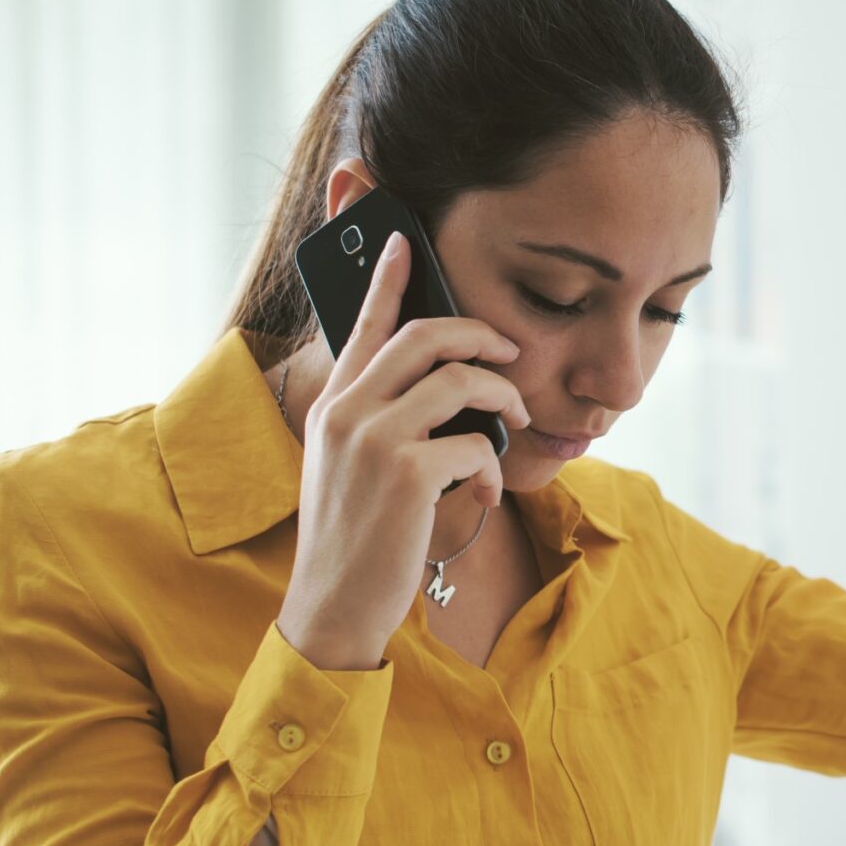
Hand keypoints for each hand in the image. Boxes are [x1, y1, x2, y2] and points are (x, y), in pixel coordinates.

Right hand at [274, 231, 532, 670]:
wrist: (334, 606)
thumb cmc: (355, 539)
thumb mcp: (351, 468)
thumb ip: (380, 422)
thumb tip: (443, 389)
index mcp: (332, 406)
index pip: (361, 326)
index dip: (387, 279)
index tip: (405, 240)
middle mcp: (347, 412)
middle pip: (424, 336)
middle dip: (480, 334)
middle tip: (510, 350)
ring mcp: (374, 440)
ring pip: (461, 381)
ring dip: (502, 398)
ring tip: (512, 420)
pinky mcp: (407, 474)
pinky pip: (476, 445)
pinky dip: (493, 467)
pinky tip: (485, 490)